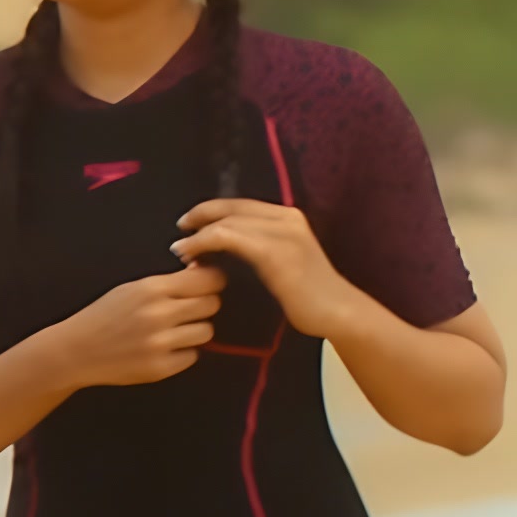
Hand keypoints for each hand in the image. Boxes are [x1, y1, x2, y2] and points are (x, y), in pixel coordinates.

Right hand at [51, 266, 225, 388]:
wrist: (76, 350)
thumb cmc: (104, 315)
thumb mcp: (132, 288)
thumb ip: (168, 282)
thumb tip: (203, 272)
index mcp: (152, 289)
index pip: (208, 279)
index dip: (211, 281)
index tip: (206, 285)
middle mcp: (159, 314)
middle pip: (212, 304)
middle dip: (203, 305)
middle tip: (188, 310)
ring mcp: (160, 343)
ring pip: (206, 331)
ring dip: (195, 330)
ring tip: (174, 331)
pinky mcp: (160, 368)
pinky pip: (192, 356)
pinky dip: (182, 353)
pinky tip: (163, 349)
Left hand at [172, 197, 353, 337]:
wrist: (337, 312)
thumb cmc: (308, 296)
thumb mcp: (283, 264)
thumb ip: (258, 251)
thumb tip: (220, 252)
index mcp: (288, 218)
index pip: (241, 204)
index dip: (211, 210)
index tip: (189, 224)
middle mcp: (286, 218)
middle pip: (231, 208)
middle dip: (200, 216)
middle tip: (179, 231)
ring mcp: (283, 233)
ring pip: (228, 221)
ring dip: (198, 234)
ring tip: (180, 248)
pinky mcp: (276, 252)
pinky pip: (230, 238)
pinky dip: (205, 244)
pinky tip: (192, 257)